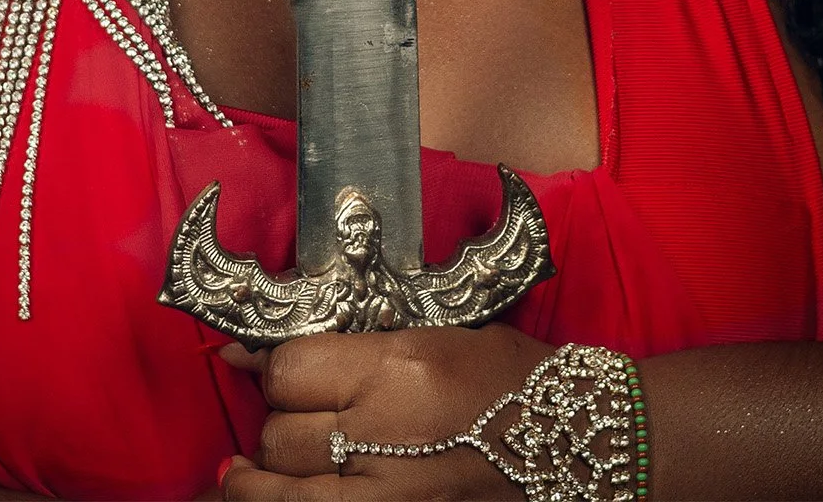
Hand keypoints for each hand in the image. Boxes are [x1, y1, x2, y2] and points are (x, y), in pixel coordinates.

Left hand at [220, 322, 552, 496]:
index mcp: (397, 369)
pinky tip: (268, 497)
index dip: (267, 367)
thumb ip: (353, 347)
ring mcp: (389, 494)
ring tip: (243, 474)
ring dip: (261, 479)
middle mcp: (384, 434)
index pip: (287, 370)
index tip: (258, 364)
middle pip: (280, 434)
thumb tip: (265, 357)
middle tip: (287, 416)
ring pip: (282, 492)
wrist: (579, 445)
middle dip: (274, 423)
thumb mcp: (434, 337)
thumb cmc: (509, 381)